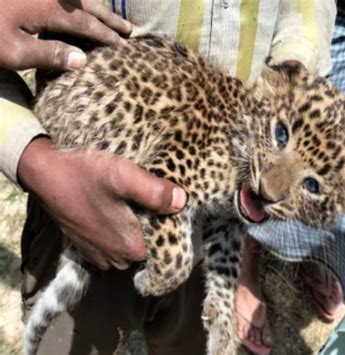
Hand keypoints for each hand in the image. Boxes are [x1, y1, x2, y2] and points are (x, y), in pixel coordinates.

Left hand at [0, 0, 131, 70]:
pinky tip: (76, 4)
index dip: (107, 37)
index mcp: (49, 9)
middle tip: (128, 29)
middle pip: (88, 5)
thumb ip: (49, 54)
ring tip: (110, 16)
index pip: (88, 25)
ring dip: (95, 5)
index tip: (124, 48)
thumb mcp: (11, 51)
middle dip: (109, 18)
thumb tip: (84, 61)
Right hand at [18, 138, 186, 269]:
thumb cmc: (84, 173)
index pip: (165, 247)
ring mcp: (100, 255)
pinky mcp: (87, 247)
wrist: (44, 172)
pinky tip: (117, 212)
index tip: (171, 209)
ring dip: (136, 231)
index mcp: (131, 246)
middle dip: (154, 228)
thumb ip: (155, 191)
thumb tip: (182, 201)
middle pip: (149, 247)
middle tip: (151, 203)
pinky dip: (119, 233)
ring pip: (131, 247)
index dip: (171, 227)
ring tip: (135, 206)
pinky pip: (114, 246)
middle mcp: (116, 258)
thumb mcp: (124, 176)